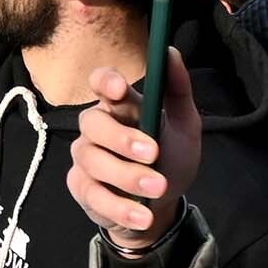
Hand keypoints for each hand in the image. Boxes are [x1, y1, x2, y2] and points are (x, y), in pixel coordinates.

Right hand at [66, 52, 198, 254]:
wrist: (163, 206)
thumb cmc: (171, 157)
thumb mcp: (185, 125)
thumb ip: (178, 90)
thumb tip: (170, 51)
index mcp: (120, 106)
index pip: (101, 83)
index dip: (105, 82)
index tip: (119, 89)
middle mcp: (96, 129)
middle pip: (93, 123)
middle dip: (122, 138)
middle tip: (153, 153)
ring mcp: (86, 159)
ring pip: (93, 161)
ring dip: (127, 176)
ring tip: (158, 189)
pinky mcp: (82, 189)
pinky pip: (94, 195)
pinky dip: (121, 208)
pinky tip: (145, 216)